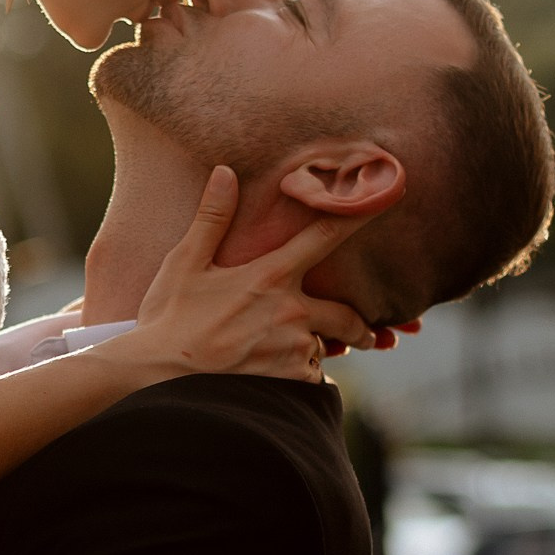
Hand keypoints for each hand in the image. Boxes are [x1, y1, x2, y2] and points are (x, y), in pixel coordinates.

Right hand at [130, 169, 375, 383]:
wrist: (160, 380)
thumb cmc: (169, 320)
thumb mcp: (185, 264)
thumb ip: (211, 218)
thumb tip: (225, 172)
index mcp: (271, 276)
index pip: (326, 235)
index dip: (363, 212)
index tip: (394, 191)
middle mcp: (292, 312)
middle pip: (349, 315)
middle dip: (361, 327)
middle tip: (366, 334)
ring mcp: (294, 349)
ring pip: (325, 349)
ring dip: (318, 353)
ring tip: (293, 361)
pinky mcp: (290, 383)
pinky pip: (311, 380)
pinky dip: (301, 380)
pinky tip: (274, 381)